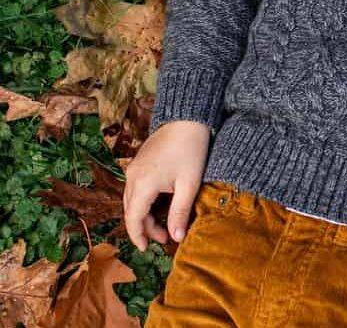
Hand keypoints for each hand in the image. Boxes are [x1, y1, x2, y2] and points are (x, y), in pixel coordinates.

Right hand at [122, 120, 210, 250]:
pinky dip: (144, 202)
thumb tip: (177, 238)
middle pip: (131, 211)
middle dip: (145, 228)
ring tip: (164, 224)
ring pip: (132, 200)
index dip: (139, 237)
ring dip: (144, 215)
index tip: (147, 250)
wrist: (187, 118)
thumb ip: (180, 213)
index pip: (134, 219)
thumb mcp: (189, 184)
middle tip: (165, 238)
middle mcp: (132, 177)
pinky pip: (135, 189)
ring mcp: (133, 169)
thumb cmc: (191, 149)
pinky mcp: (138, 163)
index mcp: (142, 185)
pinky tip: (160, 206)